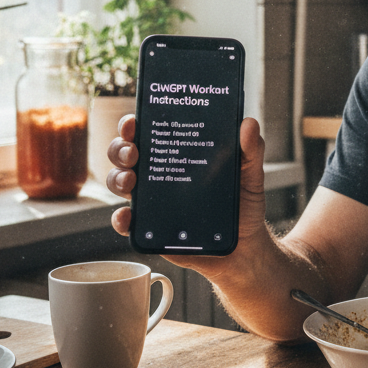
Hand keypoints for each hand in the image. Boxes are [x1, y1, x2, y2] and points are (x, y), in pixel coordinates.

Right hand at [107, 114, 267, 273]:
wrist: (245, 246)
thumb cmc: (244, 205)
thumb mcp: (250, 175)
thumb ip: (250, 150)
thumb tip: (249, 123)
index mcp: (181, 155)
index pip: (151, 132)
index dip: (134, 124)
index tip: (133, 121)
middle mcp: (161, 174)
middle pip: (126, 155)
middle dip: (120, 148)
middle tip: (133, 152)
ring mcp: (153, 202)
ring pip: (120, 183)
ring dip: (117, 178)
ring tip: (130, 180)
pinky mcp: (151, 229)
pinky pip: (126, 222)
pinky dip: (121, 218)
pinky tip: (128, 216)